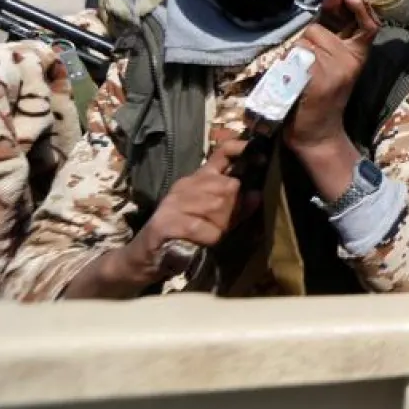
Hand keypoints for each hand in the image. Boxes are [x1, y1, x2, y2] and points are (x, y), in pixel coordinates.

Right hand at [120, 138, 252, 285]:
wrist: (146, 257)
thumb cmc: (185, 236)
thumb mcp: (215, 218)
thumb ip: (235, 206)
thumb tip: (256, 195)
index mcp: (198, 179)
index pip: (222, 153)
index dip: (242, 150)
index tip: (262, 158)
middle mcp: (186, 185)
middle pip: (228, 186)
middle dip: (233, 210)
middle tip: (222, 225)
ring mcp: (174, 202)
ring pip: (217, 206)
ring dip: (220, 226)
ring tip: (209, 234)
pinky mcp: (166, 222)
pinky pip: (203, 228)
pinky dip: (209, 238)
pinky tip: (201, 242)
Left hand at [285, 0, 380, 152]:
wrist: (318, 134)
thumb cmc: (323, 99)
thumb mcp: (337, 70)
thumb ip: (332, 47)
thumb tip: (316, 23)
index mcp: (358, 56)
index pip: (368, 26)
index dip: (361, 7)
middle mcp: (350, 60)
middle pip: (316, 30)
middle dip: (306, 43)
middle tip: (307, 69)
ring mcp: (334, 69)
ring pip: (302, 43)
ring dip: (293, 57)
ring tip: (298, 79)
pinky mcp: (318, 78)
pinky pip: (294, 58)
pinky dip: (287, 68)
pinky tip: (293, 85)